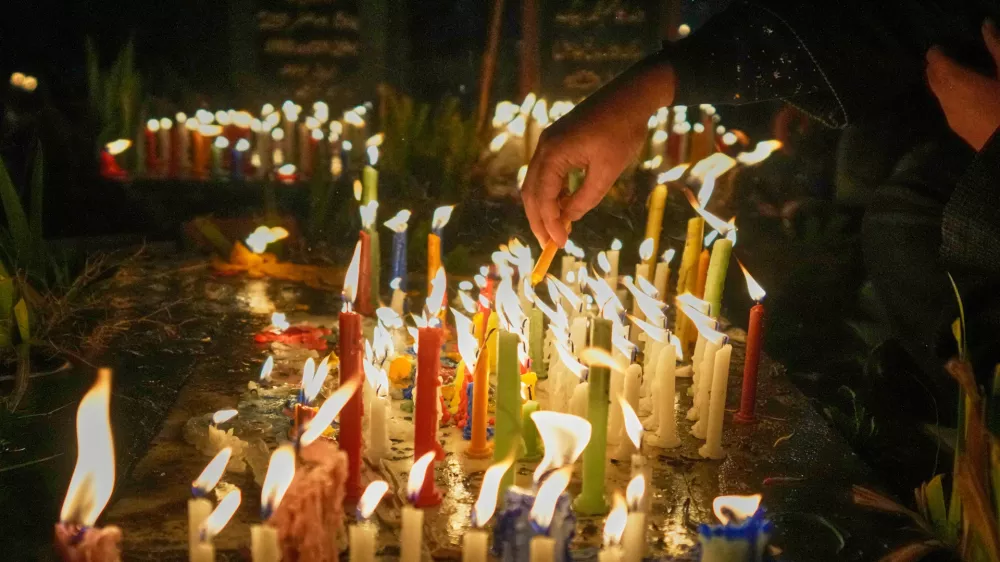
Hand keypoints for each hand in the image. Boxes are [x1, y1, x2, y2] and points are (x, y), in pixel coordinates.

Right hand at [520, 59, 675, 245]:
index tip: (560, 244)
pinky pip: (546, 173)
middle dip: (538, 220)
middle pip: (530, 192)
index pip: (542, 197)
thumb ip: (586, 198)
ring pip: (535, 183)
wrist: (631, 96)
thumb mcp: (607, 172)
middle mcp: (544, 147)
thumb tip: (570, 219)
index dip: (549, 224)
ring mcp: (549, 143)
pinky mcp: (557, 141)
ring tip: (558, 230)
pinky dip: (552, 193)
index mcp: (554, 153)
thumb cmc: (622, 132)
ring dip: (544, 208)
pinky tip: (564, 207)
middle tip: (550, 244)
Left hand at [927, 20, 999, 150]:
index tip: (934, 49)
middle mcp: (949, 101)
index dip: (935, 56)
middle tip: (935, 60)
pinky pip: (945, 107)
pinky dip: (945, 96)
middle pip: (935, 82)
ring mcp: (952, 118)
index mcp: (961, 84)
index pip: (939, 66)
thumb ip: (996, 48)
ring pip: (939, 96)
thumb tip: (986, 26)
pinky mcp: (958, 129)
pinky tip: (955, 94)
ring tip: (944, 74)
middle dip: (934, 69)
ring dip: (938, 83)